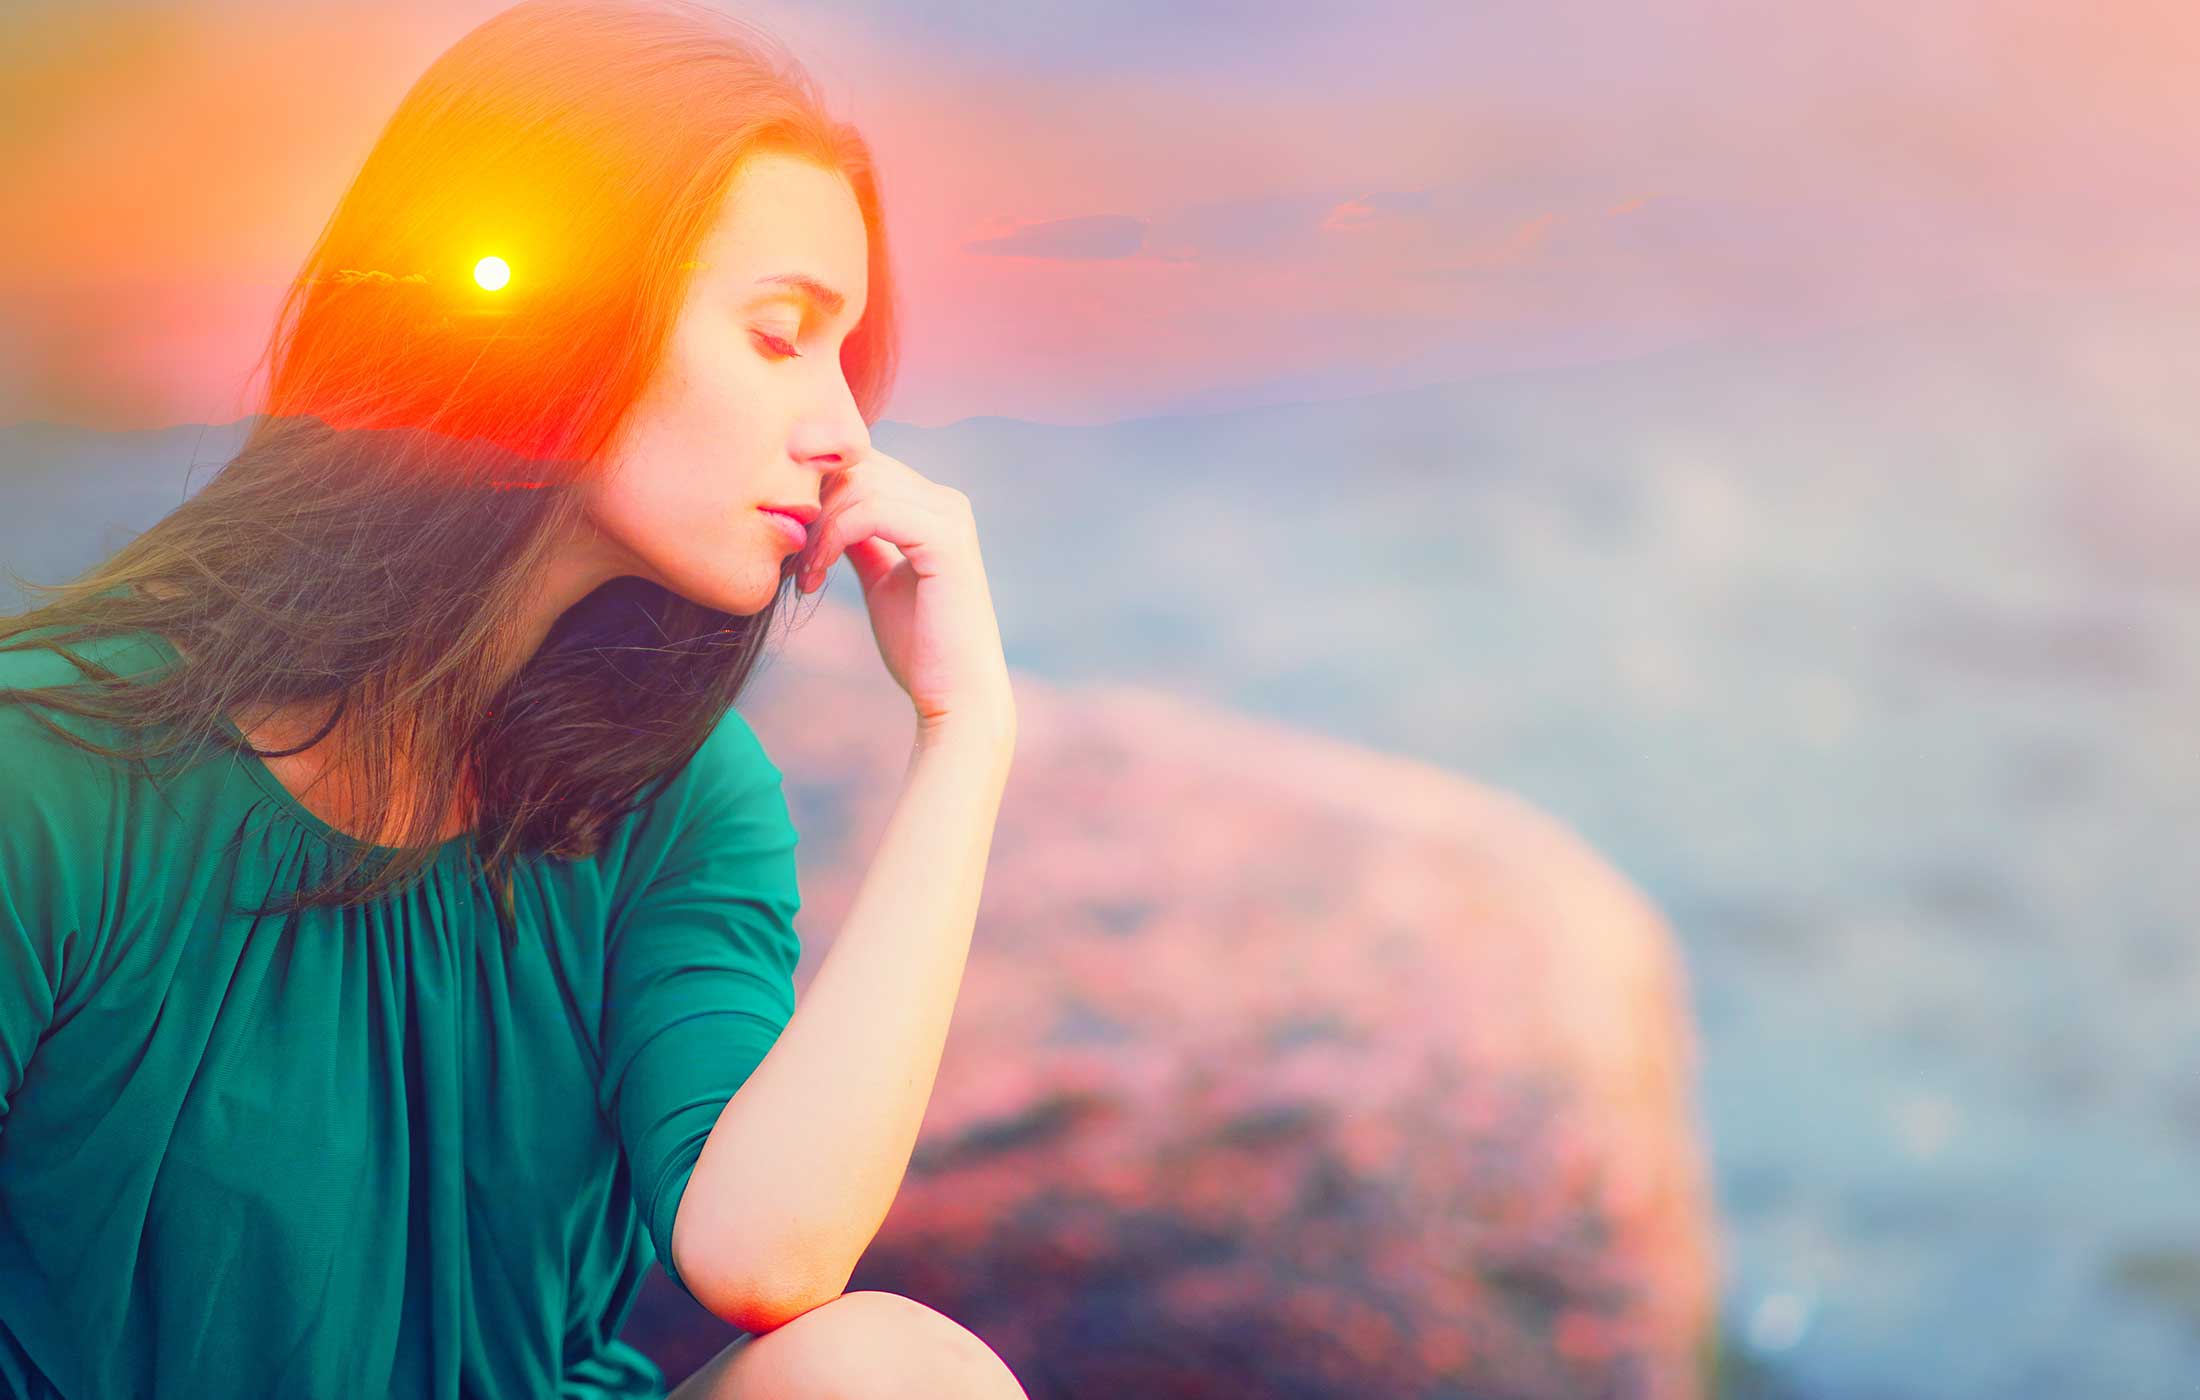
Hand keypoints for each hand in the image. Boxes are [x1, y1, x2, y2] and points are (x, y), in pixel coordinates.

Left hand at [793, 451, 1014, 737]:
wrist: (955, 697)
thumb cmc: (920, 648)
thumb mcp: (880, 580)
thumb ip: (861, 542)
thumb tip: (826, 514)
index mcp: (934, 508)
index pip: (863, 466)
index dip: (818, 495)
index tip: (794, 546)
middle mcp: (946, 502)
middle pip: (857, 466)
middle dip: (814, 507)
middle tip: (793, 558)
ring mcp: (949, 516)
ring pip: (859, 485)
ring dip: (818, 527)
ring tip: (805, 573)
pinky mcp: (944, 538)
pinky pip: (869, 511)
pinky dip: (832, 538)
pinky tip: (817, 574)